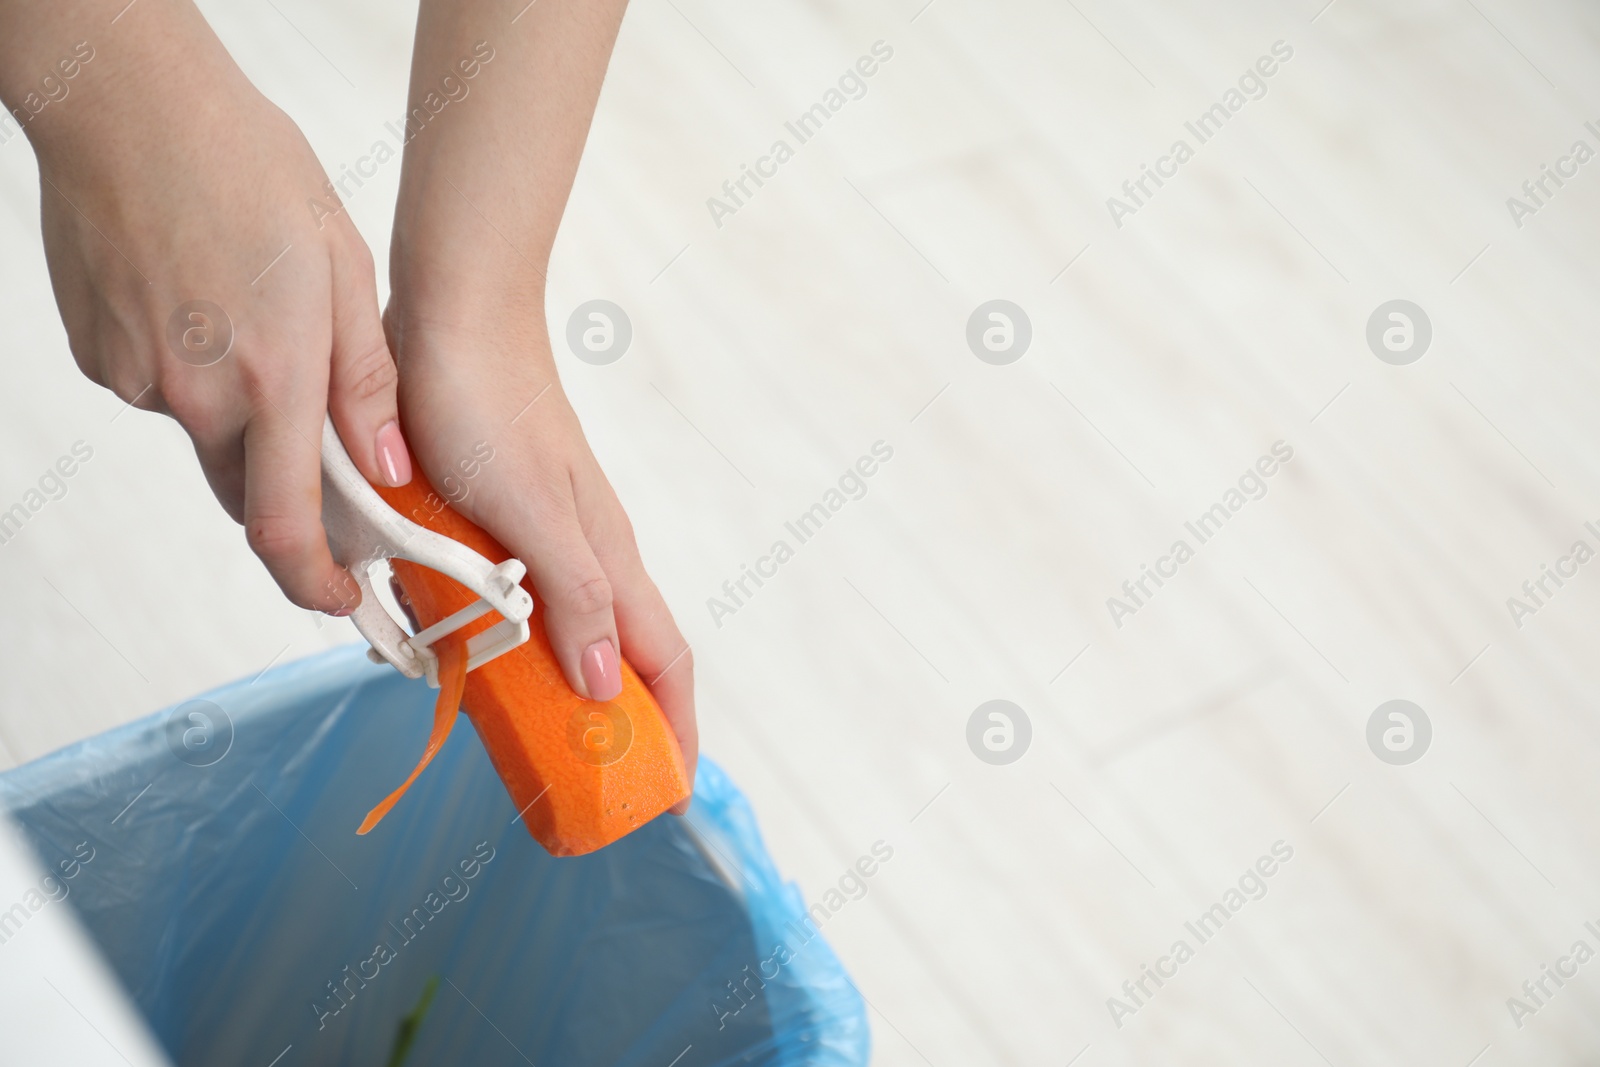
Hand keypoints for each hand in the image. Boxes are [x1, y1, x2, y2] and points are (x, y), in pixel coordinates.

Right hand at [25, 10, 409, 612]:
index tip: (345, 602)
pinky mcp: (99, 358)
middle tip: (323, 450)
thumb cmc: (249, 172)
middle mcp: (196, 397)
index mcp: (272, 381)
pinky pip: (164, 396)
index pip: (289, 531)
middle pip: (251, 494)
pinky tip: (209, 309)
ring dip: (244, 420)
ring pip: (208, 439)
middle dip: (293, 495)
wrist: (129, 106)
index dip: (318, 586)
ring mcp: (137, 380)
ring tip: (259, 327)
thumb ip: (368, 384)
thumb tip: (390, 471)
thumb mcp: (343, 271)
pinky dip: (197, 377)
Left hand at [383, 307, 697, 807]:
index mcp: (607, 558)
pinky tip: (475, 659)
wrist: (452, 316)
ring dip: (568, 691)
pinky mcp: (505, 521)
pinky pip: (524, 602)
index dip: (675, 730)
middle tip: (596, 787)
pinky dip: (515, 647)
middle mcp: (588, 553)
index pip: (661, 662)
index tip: (670, 793)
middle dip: (625, 726)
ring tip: (538, 744)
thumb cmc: (488, 407)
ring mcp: (549, 537)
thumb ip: (575, 596)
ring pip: (574, 631)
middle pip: (625, 656)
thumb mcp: (533, 513)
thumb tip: (612, 689)